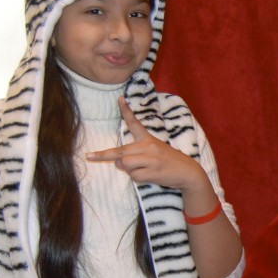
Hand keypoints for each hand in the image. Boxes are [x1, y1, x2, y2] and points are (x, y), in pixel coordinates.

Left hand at [86, 97, 213, 204]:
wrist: (188, 172)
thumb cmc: (169, 162)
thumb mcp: (155, 152)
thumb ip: (136, 154)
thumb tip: (118, 162)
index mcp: (148, 139)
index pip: (135, 123)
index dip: (126, 111)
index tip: (120, 99)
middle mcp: (148, 147)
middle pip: (119, 151)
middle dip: (103, 156)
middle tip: (89, 156)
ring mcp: (151, 159)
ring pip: (125, 165)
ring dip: (129, 171)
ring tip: (143, 170)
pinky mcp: (153, 171)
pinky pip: (135, 176)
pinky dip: (138, 178)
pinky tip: (150, 176)